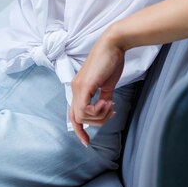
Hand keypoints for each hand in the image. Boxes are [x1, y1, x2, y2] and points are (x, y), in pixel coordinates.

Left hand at [69, 30, 124, 146]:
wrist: (114, 45)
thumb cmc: (112, 61)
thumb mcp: (107, 85)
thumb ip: (104, 98)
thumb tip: (104, 109)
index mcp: (80, 88)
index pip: (73, 114)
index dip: (78, 130)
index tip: (86, 141)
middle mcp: (75, 88)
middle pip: (76, 119)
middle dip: (94, 123)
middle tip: (110, 112)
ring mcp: (78, 87)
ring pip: (81, 116)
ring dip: (99, 116)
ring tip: (110, 104)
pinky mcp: (84, 85)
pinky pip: (84, 108)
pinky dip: (96, 111)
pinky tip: (107, 102)